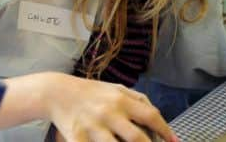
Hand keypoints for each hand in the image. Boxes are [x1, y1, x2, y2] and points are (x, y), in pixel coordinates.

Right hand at [44, 73, 176, 141]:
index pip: (151, 115)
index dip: (166, 131)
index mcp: (120, 99)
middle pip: (138, 138)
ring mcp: (93, 126)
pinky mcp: (78, 138)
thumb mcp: (115, 87)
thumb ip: (137, 98)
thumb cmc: (91, 91)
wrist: (58, 92)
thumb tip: (157, 115)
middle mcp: (109, 112)